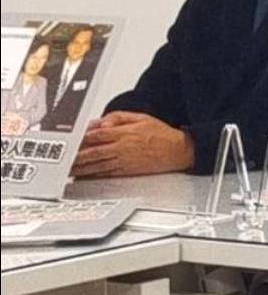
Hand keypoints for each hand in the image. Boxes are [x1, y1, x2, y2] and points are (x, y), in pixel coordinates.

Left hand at [72, 112, 195, 177]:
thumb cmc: (161, 134)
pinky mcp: (127, 171)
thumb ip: (119, 117)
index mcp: (125, 133)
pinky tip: (83, 176)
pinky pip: (106, 174)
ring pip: (96, 165)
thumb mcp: (141, 118)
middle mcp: (122, 147)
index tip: (70, 141)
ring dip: (80, 168)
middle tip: (62, 160)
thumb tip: (102, 122)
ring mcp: (124, 161)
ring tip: (67, 169)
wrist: (178, 150)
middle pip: (93, 152)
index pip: (97, 135)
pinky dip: (92, 176)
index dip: (81, 138)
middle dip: (75, 157)